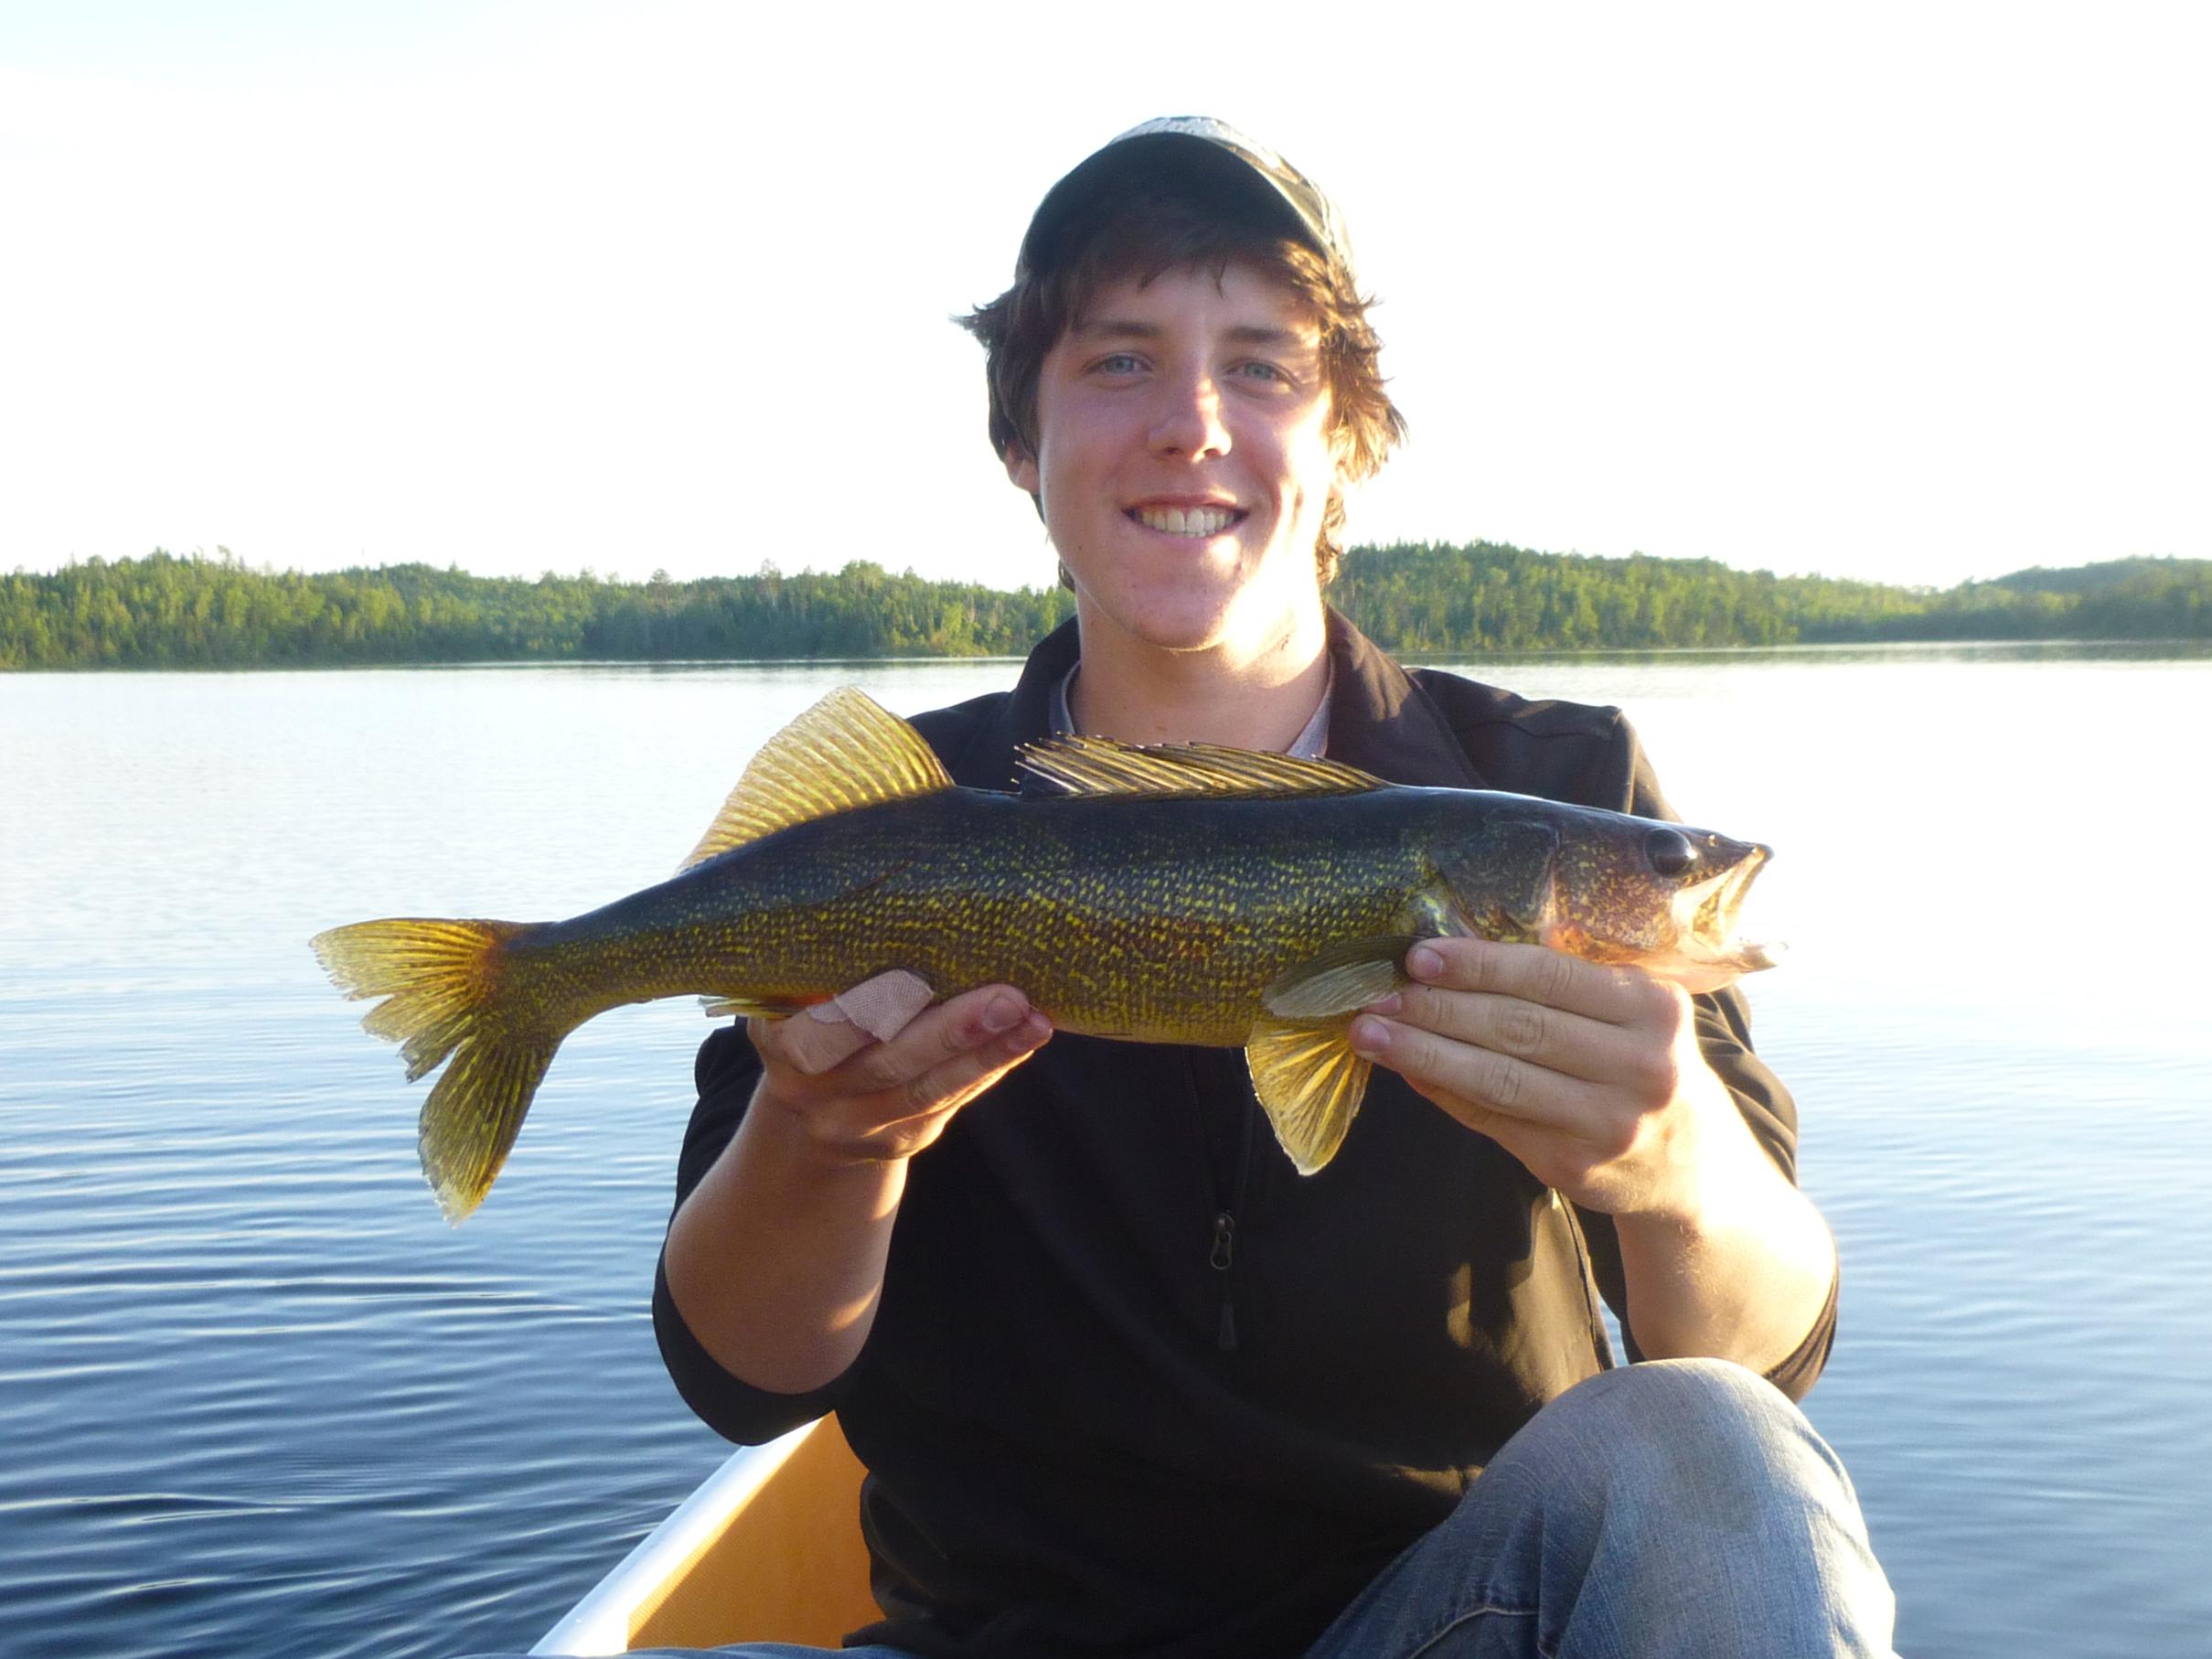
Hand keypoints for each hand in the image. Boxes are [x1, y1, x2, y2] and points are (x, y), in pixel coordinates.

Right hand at [751, 971, 1052, 1166]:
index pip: (829, 1026)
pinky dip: (987, 1068)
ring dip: (987, 1054)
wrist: (805, 1115)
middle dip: (952, 1030)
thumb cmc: (813, 1023)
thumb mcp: (798, 998)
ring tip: (1033, 1020)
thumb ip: (836, 967)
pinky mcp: (894, 1139)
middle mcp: (809, 1087)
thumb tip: (916, 902)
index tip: (924, 976)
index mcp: (780, 1038)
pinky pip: (947, 1102)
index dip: (877, 1004)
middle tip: (1008, 998)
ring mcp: (851, 1123)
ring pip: (927, 1090)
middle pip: (888, 1060)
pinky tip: (1023, 1039)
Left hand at [1347, 938, 1763, 1222]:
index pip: (1551, 977)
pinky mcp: (1575, 1166)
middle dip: (1438, 1008)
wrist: (1690, 1167)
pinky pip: (1493, 1120)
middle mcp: (1640, 1066)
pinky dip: (1443, 1093)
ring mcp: (1607, 1123)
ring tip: (1370, 1032)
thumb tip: (1456, 953)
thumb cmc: (1643, 1065)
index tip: (1419, 955)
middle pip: (1518, 1029)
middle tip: (1378, 993)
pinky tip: (1407, 1071)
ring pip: (1498, 1080)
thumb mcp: (1635, 1013)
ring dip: (1424, 1054)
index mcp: (1653, 1009)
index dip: (1479, 965)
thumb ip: (1567, 984)